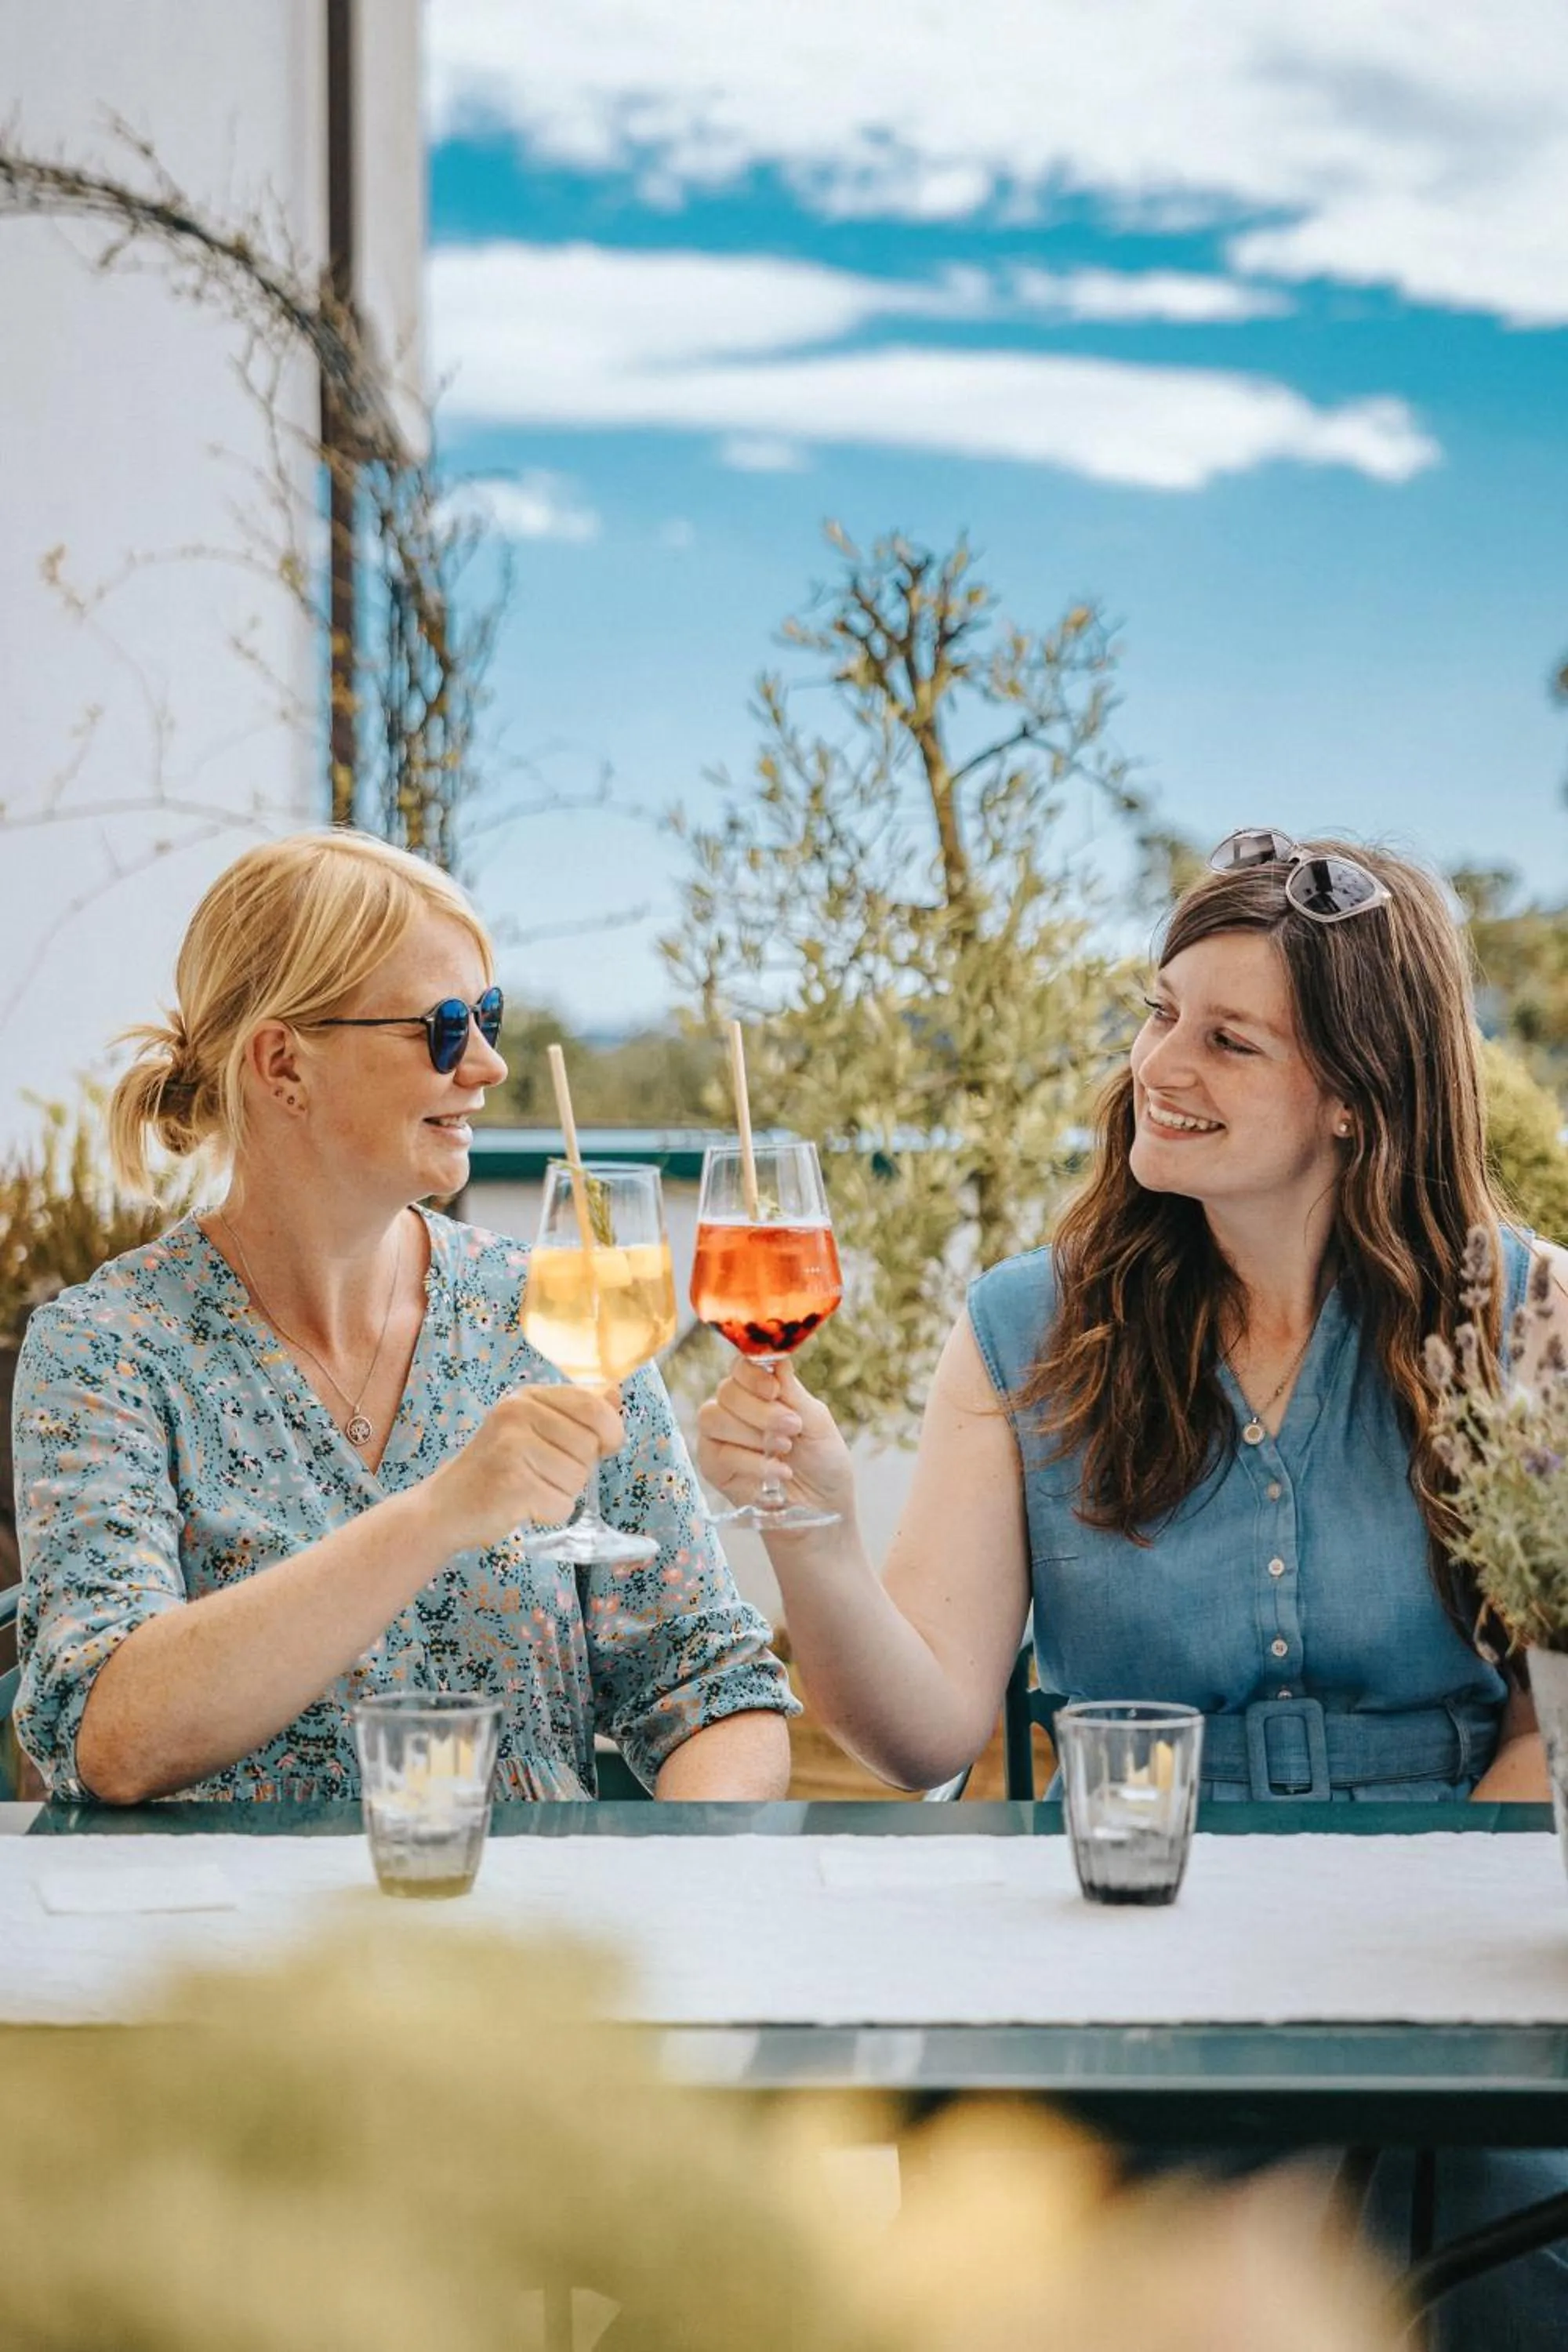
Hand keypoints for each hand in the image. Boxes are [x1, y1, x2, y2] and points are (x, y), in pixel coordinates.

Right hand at [429, 1384, 624, 1549]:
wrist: (444, 1507)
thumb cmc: (496, 1468)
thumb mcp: (531, 1427)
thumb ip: (575, 1411)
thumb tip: (616, 1394)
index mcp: (526, 1397)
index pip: (593, 1406)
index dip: (610, 1431)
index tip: (603, 1446)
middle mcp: (517, 1414)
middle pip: (589, 1447)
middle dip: (577, 1468)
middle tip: (541, 1472)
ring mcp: (512, 1448)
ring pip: (578, 1480)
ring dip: (561, 1493)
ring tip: (529, 1488)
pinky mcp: (513, 1485)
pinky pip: (562, 1505)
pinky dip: (548, 1513)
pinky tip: (522, 1505)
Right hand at [696, 1359, 855, 1526]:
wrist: (823, 1508)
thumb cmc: (823, 1462)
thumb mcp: (817, 1423)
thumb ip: (793, 1392)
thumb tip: (777, 1357)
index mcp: (760, 1392)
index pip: (741, 1368)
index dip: (753, 1375)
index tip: (775, 1390)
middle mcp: (735, 1410)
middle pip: (727, 1392)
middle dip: (761, 1411)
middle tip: (792, 1428)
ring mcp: (720, 1438)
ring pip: (714, 1419)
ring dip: (754, 1435)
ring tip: (785, 1450)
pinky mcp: (714, 1468)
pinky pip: (719, 1454)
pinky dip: (752, 1463)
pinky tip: (778, 1472)